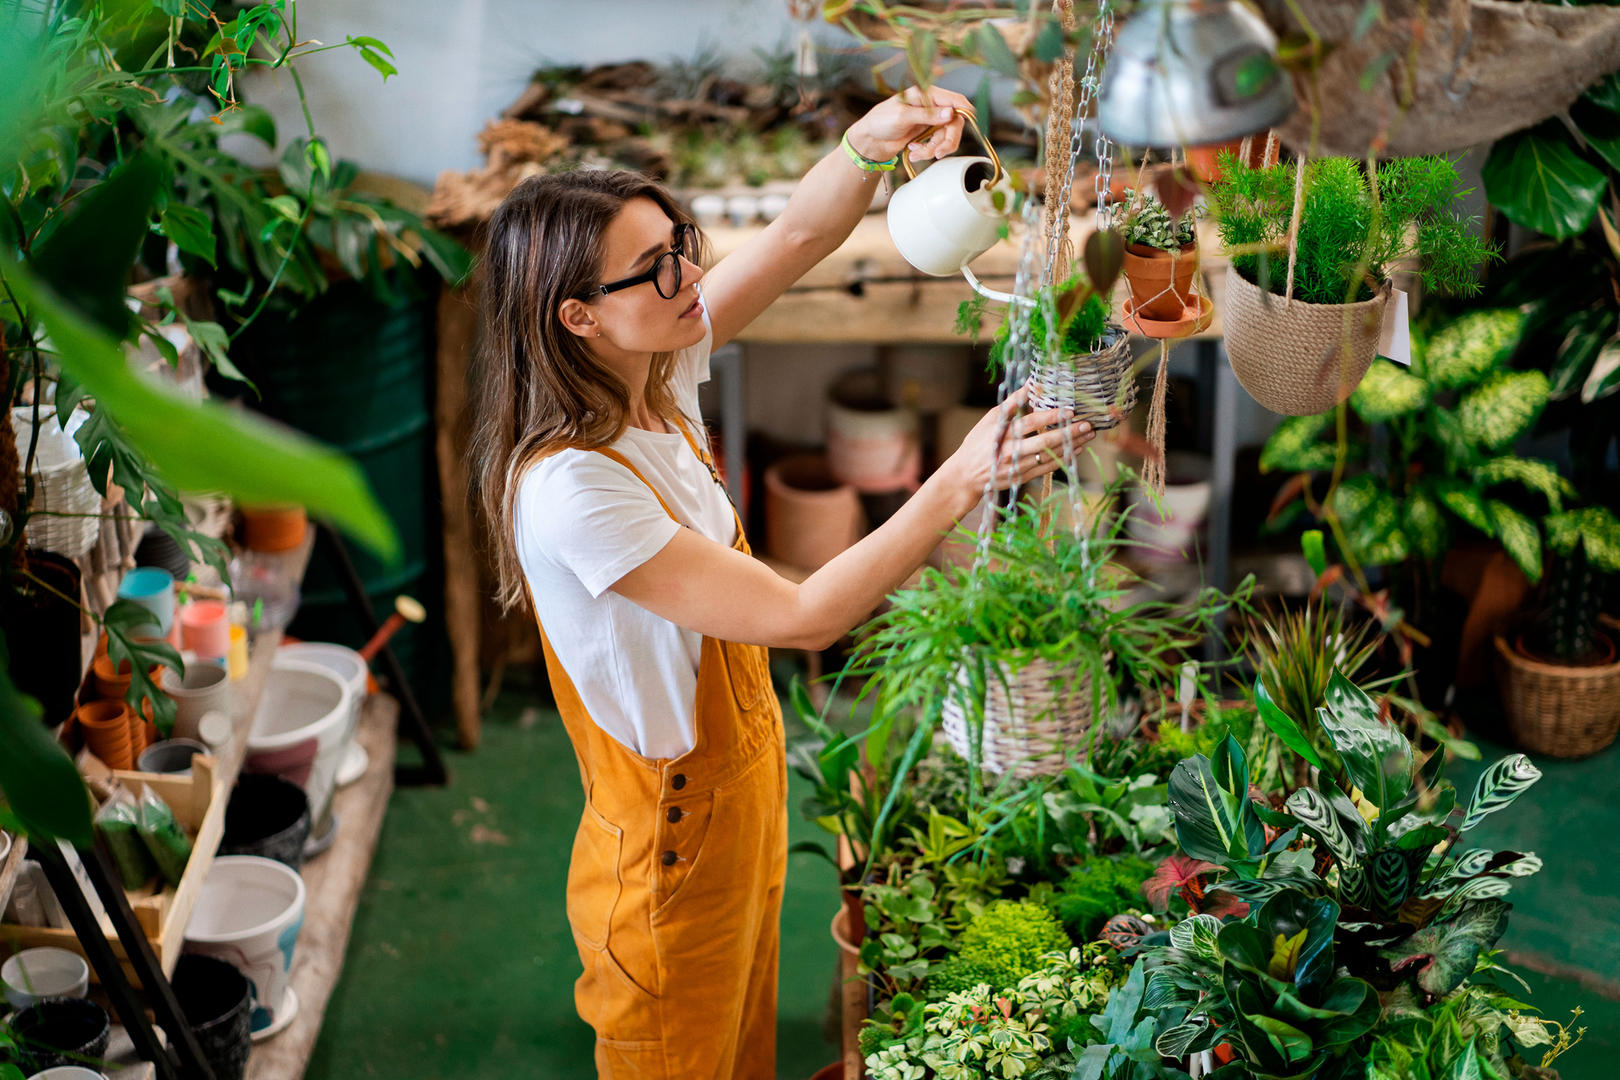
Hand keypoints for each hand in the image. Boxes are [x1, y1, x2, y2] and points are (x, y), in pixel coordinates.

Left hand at [844, 86, 976, 164]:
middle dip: (947, 140)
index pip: (954, 99)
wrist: (870, 140)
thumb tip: (950, 113)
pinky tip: (913, 151)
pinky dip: (927, 151)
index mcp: (927, 94)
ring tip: (917, 153)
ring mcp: (930, 121)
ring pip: (946, 137)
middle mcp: (932, 106)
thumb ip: (927, 115)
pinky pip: (936, 145)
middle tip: (938, 153)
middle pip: (954, 123)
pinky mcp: (926, 134)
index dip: (963, 110)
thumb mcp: (902, 116)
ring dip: (933, 148)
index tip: (968, 122)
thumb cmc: (880, 121)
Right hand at [938, 386, 1095, 510]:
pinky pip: (1047, 468)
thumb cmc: (978, 443)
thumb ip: (1012, 403)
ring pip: (1049, 456)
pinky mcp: (1022, 478)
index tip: (1069, 410)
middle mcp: (1010, 451)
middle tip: (1087, 424)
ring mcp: (1017, 467)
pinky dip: (1063, 458)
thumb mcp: (990, 420)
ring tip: (1088, 435)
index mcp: (1002, 434)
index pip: (1030, 423)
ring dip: (1071, 445)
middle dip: (1068, 433)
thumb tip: (1031, 383)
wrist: (965, 476)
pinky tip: (1076, 449)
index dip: (1050, 416)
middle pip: (1044, 441)